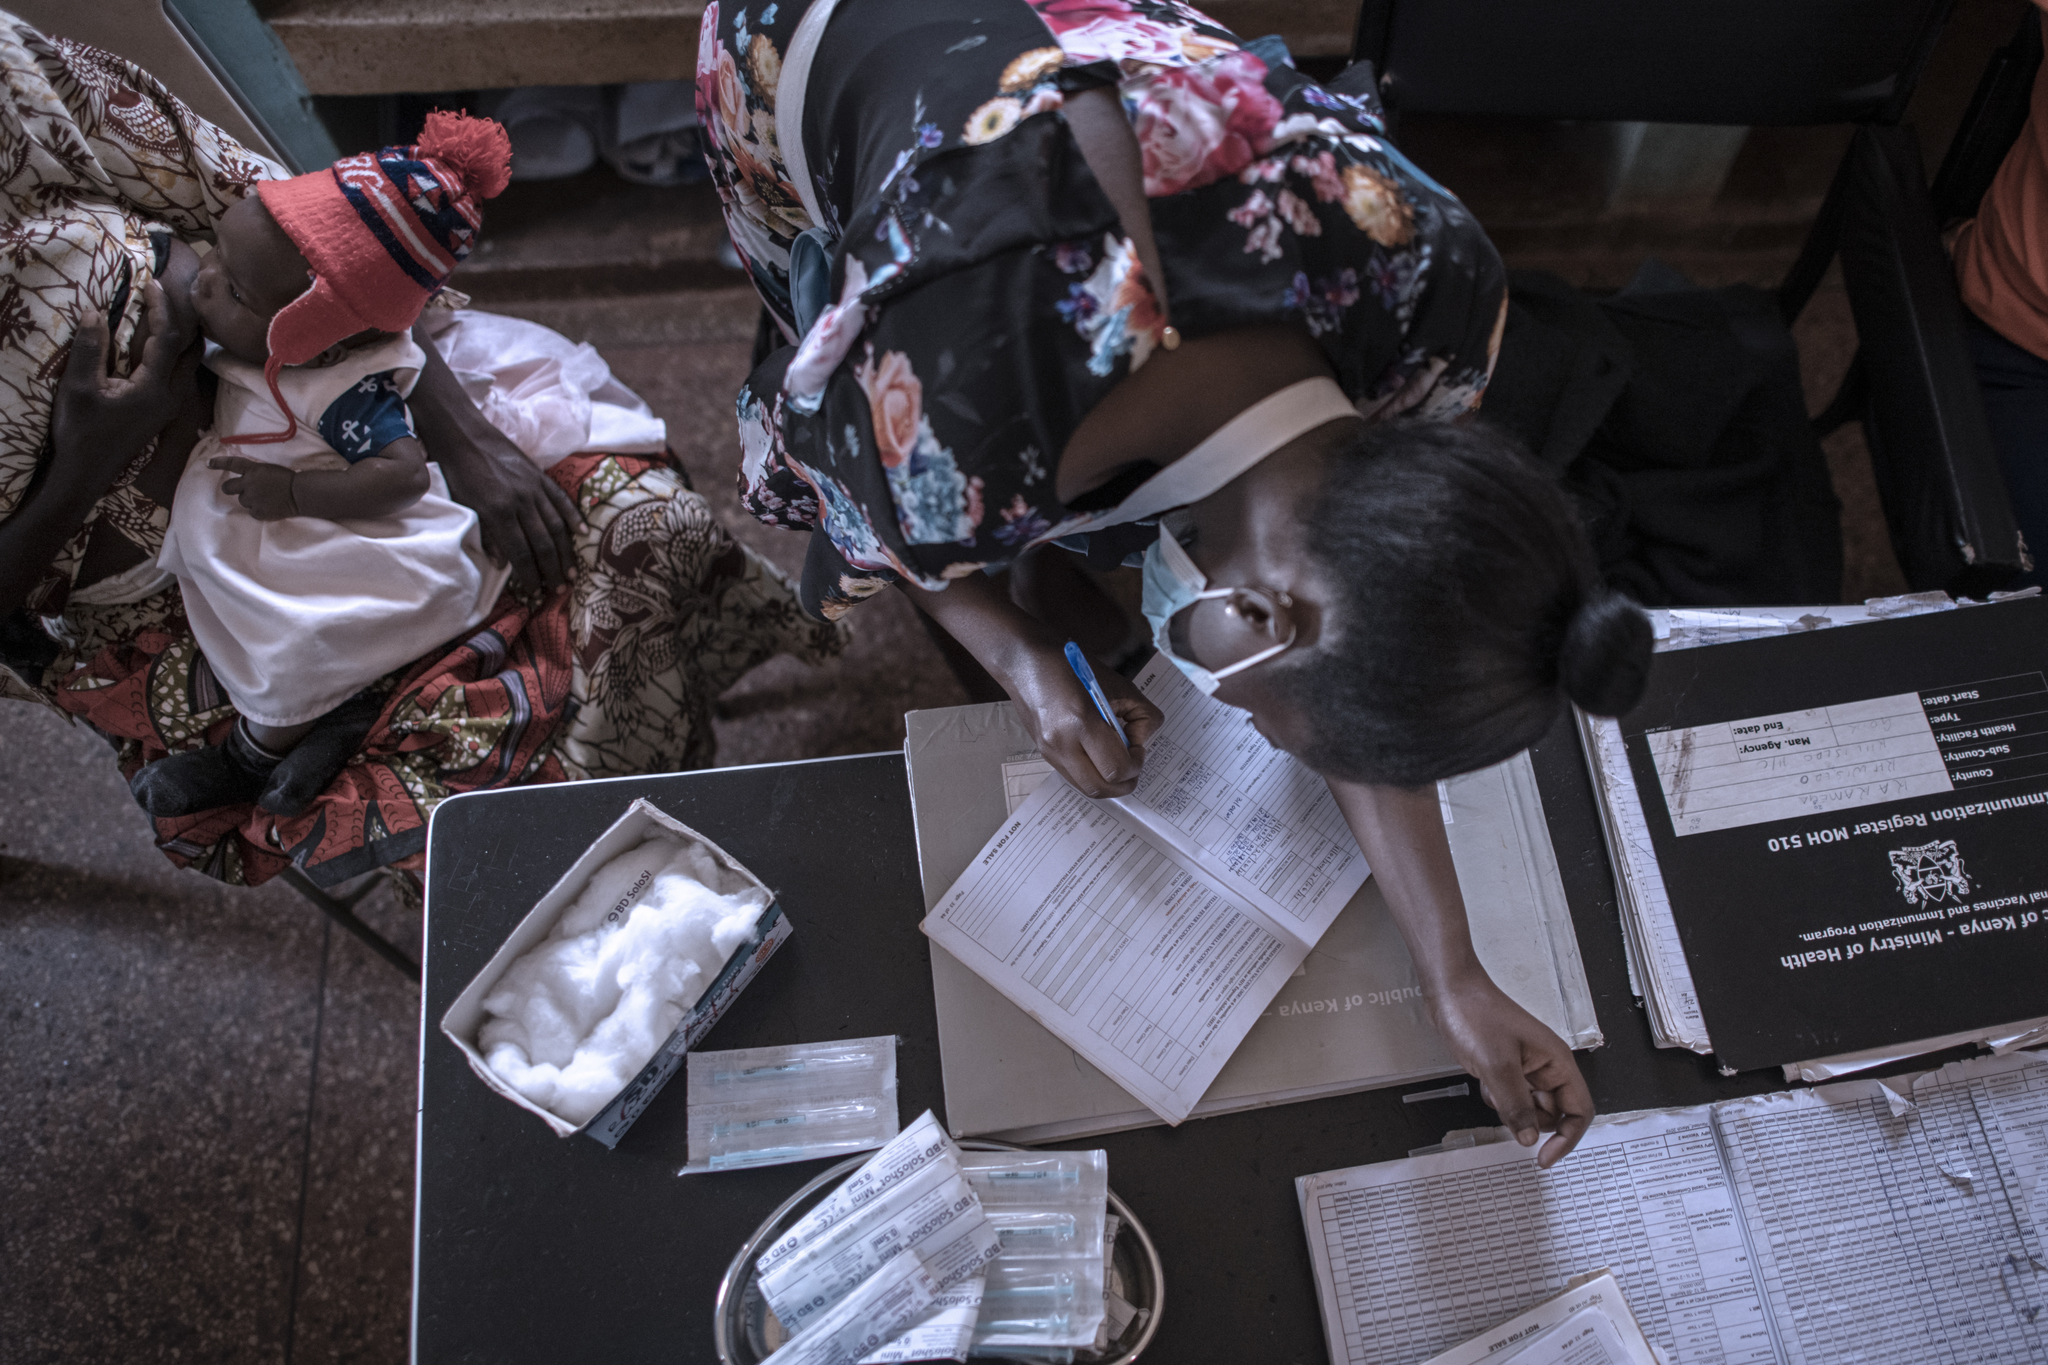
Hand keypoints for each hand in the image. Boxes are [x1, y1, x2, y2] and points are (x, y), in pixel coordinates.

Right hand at [50, 283, 196, 487]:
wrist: (86, 471)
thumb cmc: (81, 430)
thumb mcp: (80, 387)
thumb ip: (90, 349)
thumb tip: (94, 312)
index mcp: (155, 388)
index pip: (167, 339)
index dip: (162, 308)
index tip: (153, 284)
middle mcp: (171, 396)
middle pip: (189, 350)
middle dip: (183, 320)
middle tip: (169, 295)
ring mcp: (169, 405)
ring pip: (186, 364)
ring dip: (180, 337)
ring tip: (166, 313)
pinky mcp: (162, 410)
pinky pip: (177, 374)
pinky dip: (173, 353)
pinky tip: (157, 344)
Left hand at [208, 455, 297, 519]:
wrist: (300, 494)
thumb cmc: (288, 479)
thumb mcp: (269, 470)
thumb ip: (255, 473)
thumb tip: (245, 480)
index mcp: (253, 470)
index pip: (232, 464)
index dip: (219, 463)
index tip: (208, 464)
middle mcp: (248, 484)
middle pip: (228, 488)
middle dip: (231, 488)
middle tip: (243, 490)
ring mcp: (252, 499)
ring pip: (242, 501)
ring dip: (250, 500)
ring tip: (266, 499)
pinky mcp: (258, 512)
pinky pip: (252, 512)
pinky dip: (259, 510)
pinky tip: (269, 507)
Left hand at [431, 416, 576, 592]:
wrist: (463, 435)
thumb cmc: (458, 474)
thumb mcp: (464, 507)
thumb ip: (485, 536)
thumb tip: (501, 565)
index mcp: (497, 513)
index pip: (519, 552)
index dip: (530, 575)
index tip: (537, 592)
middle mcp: (520, 502)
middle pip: (542, 543)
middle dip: (553, 570)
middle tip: (561, 590)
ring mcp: (533, 488)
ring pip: (556, 526)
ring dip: (566, 552)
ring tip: (573, 572)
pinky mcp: (540, 476)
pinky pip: (561, 500)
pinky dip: (574, 517)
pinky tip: (583, 533)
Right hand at [1006, 642, 1161, 797]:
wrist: (1024, 662)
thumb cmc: (1071, 666)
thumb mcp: (1118, 684)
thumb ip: (1142, 715)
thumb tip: (1142, 740)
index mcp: (1081, 722)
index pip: (1117, 767)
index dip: (1136, 763)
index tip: (1138, 745)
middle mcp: (1062, 744)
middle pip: (1101, 788)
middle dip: (1125, 781)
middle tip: (1133, 761)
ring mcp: (1049, 752)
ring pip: (1087, 789)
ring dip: (1108, 782)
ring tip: (1117, 760)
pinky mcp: (1044, 754)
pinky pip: (1075, 778)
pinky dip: (1093, 774)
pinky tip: (1099, 754)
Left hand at [1429, 977, 1593, 1167]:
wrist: (1450, 993)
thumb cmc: (1477, 1014)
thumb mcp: (1497, 1065)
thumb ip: (1516, 1105)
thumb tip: (1530, 1137)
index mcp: (1557, 1062)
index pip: (1579, 1110)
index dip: (1567, 1138)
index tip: (1546, 1157)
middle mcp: (1546, 1067)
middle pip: (1554, 1113)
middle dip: (1530, 1119)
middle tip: (1508, 1108)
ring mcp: (1526, 1068)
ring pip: (1530, 1108)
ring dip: (1512, 1109)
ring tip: (1494, 1086)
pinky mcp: (1506, 1069)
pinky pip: (1510, 1099)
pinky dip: (1497, 1099)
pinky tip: (1485, 1081)